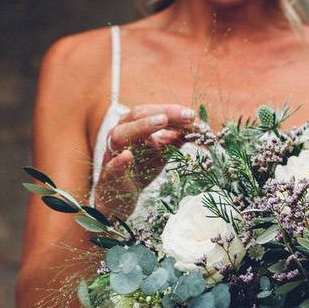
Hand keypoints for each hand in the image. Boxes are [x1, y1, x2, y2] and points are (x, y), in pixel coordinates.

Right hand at [93, 104, 195, 218]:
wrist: (123, 196)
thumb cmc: (142, 169)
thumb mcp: (163, 151)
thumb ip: (177, 138)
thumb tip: (199, 127)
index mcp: (132, 125)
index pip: (151, 111)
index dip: (171, 111)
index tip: (191, 115)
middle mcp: (119, 134)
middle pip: (137, 115)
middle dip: (163, 113)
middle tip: (186, 116)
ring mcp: (113, 154)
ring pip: (120, 135)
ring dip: (141, 127)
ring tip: (161, 121)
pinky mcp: (110, 175)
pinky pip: (112, 165)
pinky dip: (120, 160)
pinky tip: (128, 155)